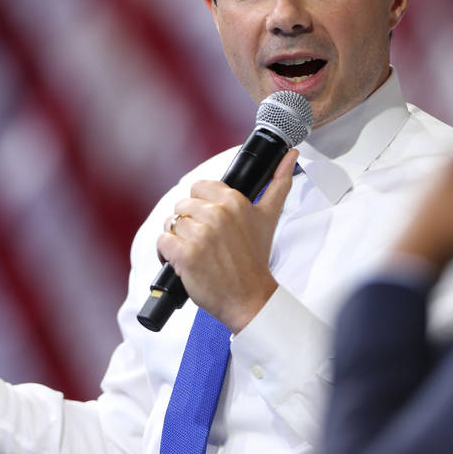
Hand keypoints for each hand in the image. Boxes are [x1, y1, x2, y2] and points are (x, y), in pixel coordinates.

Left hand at [157, 149, 298, 332]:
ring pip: (171, 224)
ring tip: (194, 253)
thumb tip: (291, 155)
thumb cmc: (255, 260)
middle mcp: (217, 214)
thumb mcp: (268, 217)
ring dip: (178, 240)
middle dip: (189, 224)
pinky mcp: (185, 255)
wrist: (250, 298)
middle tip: (205, 243)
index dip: (200, 207)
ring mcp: (200, 235)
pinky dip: (166, 254)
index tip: (210, 223)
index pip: (199, 188)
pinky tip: (181, 263)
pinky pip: (162, 242)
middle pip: (182, 206)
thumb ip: (279, 183)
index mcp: (234, 201)